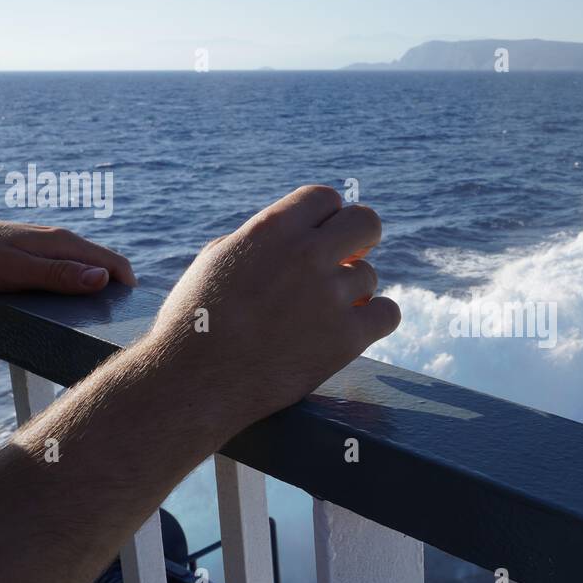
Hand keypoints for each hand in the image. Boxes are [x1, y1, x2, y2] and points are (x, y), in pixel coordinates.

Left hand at [0, 213, 136, 318]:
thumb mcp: (12, 272)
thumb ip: (58, 275)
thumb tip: (103, 278)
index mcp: (59, 242)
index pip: (112, 263)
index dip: (129, 289)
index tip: (137, 319)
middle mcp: (55, 243)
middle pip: (100, 268)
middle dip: (114, 294)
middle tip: (116, 327)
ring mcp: (40, 250)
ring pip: (81, 272)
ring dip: (91, 294)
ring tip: (90, 322)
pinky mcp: (26, 260)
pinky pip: (61, 275)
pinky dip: (70, 291)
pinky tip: (59, 310)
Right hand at [148, 185, 400, 430]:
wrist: (193, 384)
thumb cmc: (194, 322)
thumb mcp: (217, 260)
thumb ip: (262, 240)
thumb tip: (296, 234)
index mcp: (271, 230)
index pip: (325, 198)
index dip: (326, 218)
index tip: (322, 237)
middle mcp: (306, 255)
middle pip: (366, 222)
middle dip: (360, 238)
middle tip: (348, 259)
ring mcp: (330, 297)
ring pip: (369, 276)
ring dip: (351, 292)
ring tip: (318, 315)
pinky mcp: (347, 339)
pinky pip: (388, 314)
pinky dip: (375, 320)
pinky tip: (355, 328)